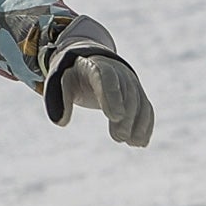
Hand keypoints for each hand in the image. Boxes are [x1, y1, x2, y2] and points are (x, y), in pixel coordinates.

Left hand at [42, 16, 154, 145]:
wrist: (92, 61)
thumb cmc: (74, 76)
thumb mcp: (61, 83)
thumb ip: (60, 100)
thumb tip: (61, 122)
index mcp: (96, 67)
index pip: (107, 79)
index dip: (113, 97)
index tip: (115, 117)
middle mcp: (118, 72)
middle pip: (127, 93)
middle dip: (127, 117)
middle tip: (120, 138)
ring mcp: (131, 82)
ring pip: (140, 102)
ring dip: (138, 124)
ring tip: (131, 143)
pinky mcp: (138, 93)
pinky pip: (146, 108)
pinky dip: (145, 125)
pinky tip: (141, 142)